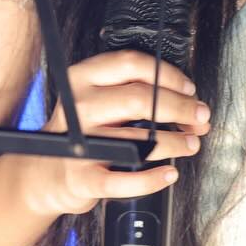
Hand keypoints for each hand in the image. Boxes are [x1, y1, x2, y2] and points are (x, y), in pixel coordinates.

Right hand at [23, 50, 210, 217]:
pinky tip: (169, 174)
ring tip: (191, 143)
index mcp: (83, 78)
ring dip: (174, 142)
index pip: (131, 64)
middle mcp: (79, 106)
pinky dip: (152, 179)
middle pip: (139, 99)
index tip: (189, 90)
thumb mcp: (95, 98)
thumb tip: (187, 99)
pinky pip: (125, 181)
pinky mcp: (82, 177)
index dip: (167, 75)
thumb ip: (132, 90)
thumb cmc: (81, 131)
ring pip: (138, 139)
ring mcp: (79, 142)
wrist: (45, 172)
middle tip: (199, 117)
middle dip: (179, 108)